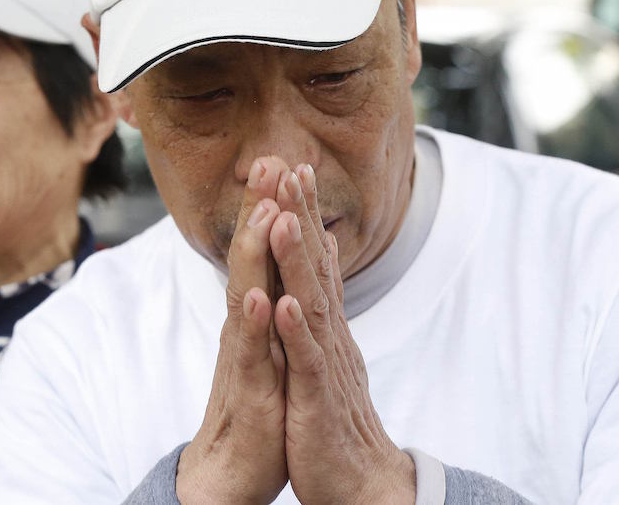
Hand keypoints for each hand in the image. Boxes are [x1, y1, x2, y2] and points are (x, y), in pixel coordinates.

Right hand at [176, 158, 288, 503]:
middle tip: (266, 160)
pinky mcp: (246, 387)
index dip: (270, 206)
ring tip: (265, 211)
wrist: (231, 467)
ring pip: (244, 293)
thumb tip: (286, 265)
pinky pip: (249, 352)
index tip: (282, 162)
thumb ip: (276, 303)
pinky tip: (260, 296)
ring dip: (253, 252)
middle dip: (257, 208)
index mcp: (255, 311)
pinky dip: (254, 322)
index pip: (261, 250)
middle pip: (248, 257)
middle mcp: (243, 322)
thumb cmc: (256, 402)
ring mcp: (242, 352)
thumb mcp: (270, 344)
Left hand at [270, 165, 415, 503]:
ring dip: (297, 260)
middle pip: (317, 267)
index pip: (316, 259)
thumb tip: (328, 254)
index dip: (304, 214)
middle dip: (302, 217)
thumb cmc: (336, 414)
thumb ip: (327, 301)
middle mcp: (330, 335)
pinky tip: (285, 302)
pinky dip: (296, 331)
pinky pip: (306, 362)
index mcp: (326, 324)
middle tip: (292, 168)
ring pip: (312, 304)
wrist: (360, 480)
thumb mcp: (329, 350)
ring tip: (281, 218)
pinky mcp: (318, 400)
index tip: (292, 169)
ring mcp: (326, 365)